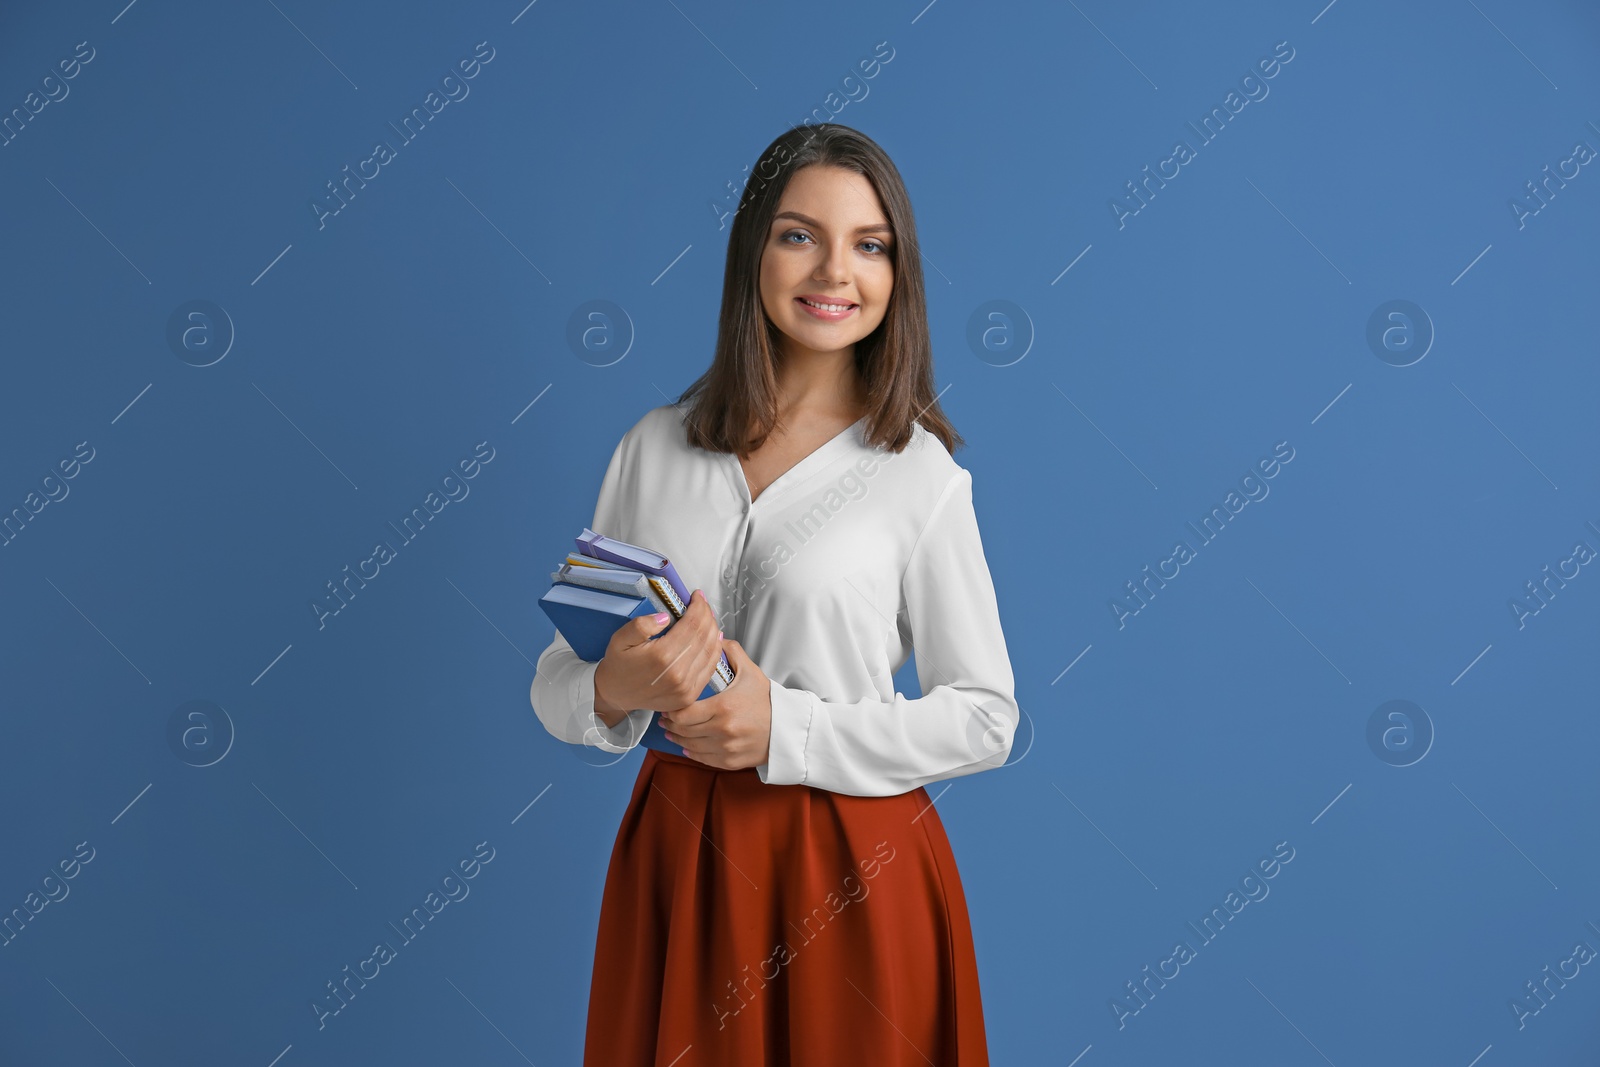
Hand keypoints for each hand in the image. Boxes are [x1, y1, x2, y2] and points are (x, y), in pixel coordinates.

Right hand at [592, 590, 722, 729]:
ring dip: (713, 631)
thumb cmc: (619, 665)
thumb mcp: (620, 639)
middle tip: (703, 605)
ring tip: (708, 618)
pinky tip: (714, 638)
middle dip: (707, 615)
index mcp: (661, 656)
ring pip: (711, 651)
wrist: (617, 695)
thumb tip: (665, 618)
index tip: (698, 596)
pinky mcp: (690, 696)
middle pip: (704, 636)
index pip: (692, 624)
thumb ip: (641, 625)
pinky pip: (710, 668)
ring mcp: (685, 688)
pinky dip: (715, 650)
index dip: (699, 607)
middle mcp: (677, 673)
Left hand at [659, 638, 770, 770]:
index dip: (671, 710)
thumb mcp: (751, 672)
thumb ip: (732, 652)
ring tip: (671, 731)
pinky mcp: (729, 761)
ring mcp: (725, 748)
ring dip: (677, 738)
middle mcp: (722, 730)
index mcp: (723, 707)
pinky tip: (686, 746)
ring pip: (689, 746)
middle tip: (665, 718)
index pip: (683, 713)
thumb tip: (715, 638)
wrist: (787, 728)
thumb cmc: (767, 701)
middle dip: (670, 724)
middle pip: (683, 730)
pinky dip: (691, 752)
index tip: (669, 705)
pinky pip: (702, 759)